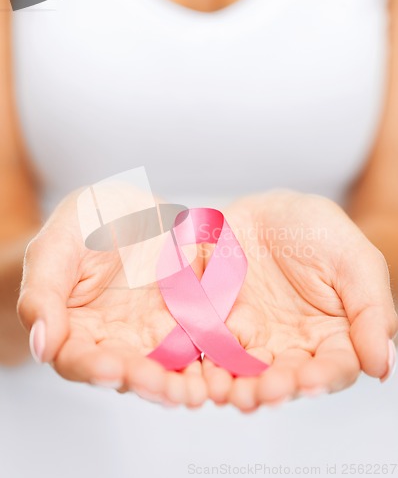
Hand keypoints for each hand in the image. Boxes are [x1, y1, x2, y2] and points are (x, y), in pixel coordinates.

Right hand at [17, 191, 206, 407]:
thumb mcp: (56, 246)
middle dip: (145, 382)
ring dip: (179, 383)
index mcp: (75, 327)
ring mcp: (152, 331)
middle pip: (127, 371)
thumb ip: (43, 294)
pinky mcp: (185, 318)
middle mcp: (115, 338)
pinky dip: (207, 359)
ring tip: (192, 391)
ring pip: (165, 366)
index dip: (92, 368)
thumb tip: (41, 346)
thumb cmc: (84, 222)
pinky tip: (218, 370)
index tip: (110, 368)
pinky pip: (198, 343)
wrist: (129, 207)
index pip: (78, 359)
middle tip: (162, 387)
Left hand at [202, 191, 397, 411]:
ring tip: (229, 392)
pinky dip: (208, 364)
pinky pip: (213, 348)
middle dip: (274, 388)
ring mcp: (256, 337)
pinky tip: (205, 376)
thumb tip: (382, 365)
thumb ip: (371, 310)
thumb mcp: (354, 261)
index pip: (334, 366)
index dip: (323, 378)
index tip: (309, 381)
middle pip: (286, 377)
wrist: (268, 211)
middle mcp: (293, 344)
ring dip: (238, 385)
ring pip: (247, 371)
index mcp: (333, 334)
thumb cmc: (317, 232)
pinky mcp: (222, 325)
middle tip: (263, 392)